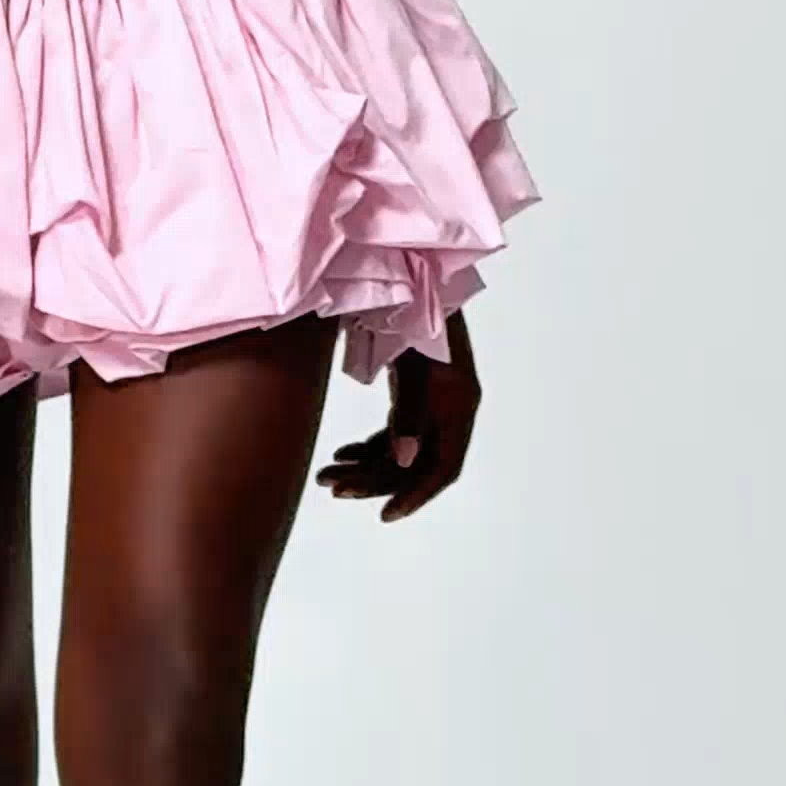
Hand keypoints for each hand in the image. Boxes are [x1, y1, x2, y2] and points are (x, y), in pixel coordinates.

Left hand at [313, 309, 479, 522]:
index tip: (386, 514)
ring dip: (365, 465)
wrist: (408, 271)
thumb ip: (409, 412)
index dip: (417, 495)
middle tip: (333, 487)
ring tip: (327, 475)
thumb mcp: (409, 364)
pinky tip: (343, 454)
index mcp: (458, 403)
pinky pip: (395, 432)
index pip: (444, 466)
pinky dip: (370, 446)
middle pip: (416, 462)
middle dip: (375, 480)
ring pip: (401, 449)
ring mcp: (433, 398)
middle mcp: (450, 406)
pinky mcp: (416, 389)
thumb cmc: (411, 311)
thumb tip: (404, 460)